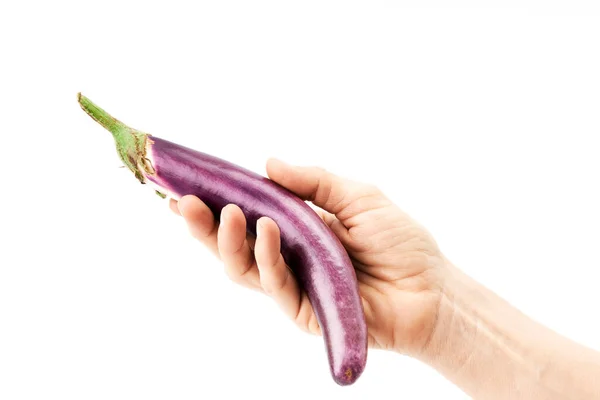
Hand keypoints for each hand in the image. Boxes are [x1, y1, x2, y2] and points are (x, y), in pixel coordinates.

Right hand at [170, 159, 445, 355]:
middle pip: (234, 244)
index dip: (218, 201)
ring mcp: (293, 284)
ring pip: (244, 268)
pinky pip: (276, 284)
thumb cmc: (398, 241)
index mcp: (297, 228)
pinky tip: (266, 231)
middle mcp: (288, 256)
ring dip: (228, 240)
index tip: (187, 184)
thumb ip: (314, 183)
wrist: (430, 289)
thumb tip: (268, 163)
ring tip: (225, 212)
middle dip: (205, 224)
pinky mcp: (303, 310)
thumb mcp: (357, 197)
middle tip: (183, 202)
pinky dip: (267, 257)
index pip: (248, 214)